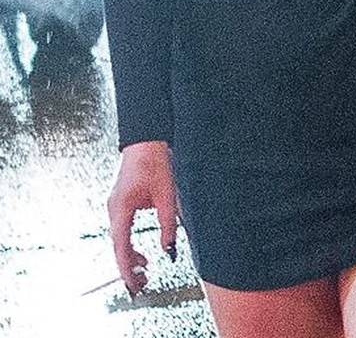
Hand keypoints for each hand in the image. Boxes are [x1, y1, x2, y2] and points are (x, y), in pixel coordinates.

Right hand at [106, 141, 178, 295]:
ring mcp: (115, 207)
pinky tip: (142, 253)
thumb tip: (170, 250)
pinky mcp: (121, 204)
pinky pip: (123, 231)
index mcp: (121, 209)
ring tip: (145, 270)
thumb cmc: (155, 164)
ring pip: (119, 240)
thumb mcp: (167, 196)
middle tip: (142, 283)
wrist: (146, 141)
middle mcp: (114, 211)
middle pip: (118, 246)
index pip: (121, 246)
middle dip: (128, 266)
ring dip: (130, 256)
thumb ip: (168, 225)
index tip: (134, 283)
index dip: (127, 267)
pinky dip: (130, 244)